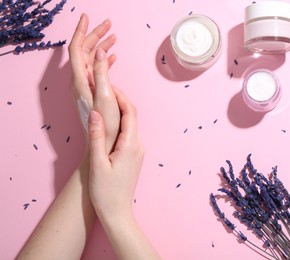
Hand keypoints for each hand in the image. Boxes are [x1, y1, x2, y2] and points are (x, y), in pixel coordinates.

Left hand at [69, 14, 119, 152]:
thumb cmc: (106, 124)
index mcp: (80, 80)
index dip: (81, 31)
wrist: (102, 142)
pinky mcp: (92, 92)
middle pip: (83, 51)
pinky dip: (104, 61)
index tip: (87, 17)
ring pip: (91, 59)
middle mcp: (80, 81)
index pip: (76, 49)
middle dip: (95, 35)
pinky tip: (112, 58)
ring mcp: (86, 86)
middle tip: (108, 25)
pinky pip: (96, 70)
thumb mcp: (105, 96)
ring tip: (113, 37)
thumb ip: (101, 72)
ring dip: (100, 46)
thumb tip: (99, 51)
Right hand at [88, 87, 143, 220]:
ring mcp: (137, 151)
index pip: (130, 112)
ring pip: (129, 124)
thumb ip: (97, 137)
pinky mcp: (133, 156)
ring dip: (118, 111)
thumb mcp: (97, 164)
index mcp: (131, 145)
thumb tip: (96, 113)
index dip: (120, 96)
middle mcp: (138, 145)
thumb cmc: (106, 192)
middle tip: (103, 88)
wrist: (117, 212)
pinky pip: (128, 133)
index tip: (107, 84)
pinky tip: (106, 122)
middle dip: (119, 100)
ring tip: (102, 101)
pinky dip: (118, 123)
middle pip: (131, 115)